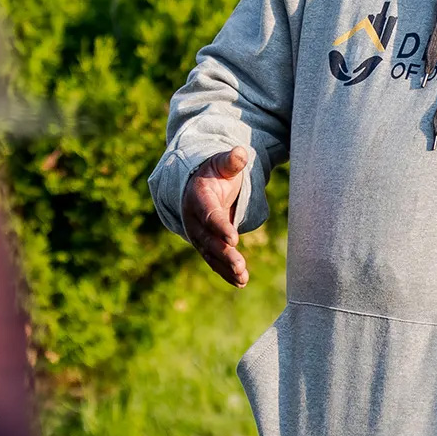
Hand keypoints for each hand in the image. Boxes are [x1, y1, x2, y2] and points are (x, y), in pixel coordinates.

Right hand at [183, 147, 253, 285]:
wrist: (195, 185)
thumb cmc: (213, 172)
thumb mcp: (221, 163)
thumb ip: (231, 161)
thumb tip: (240, 153)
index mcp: (198, 198)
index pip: (209, 215)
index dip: (220, 227)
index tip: (234, 238)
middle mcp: (194, 220)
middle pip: (208, 240)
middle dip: (224, 254)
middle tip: (240, 266)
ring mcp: (198, 234)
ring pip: (210, 254)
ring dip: (225, 268)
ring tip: (242, 279)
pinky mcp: (205, 245)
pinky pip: (214, 261)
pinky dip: (225, 272)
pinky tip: (240, 282)